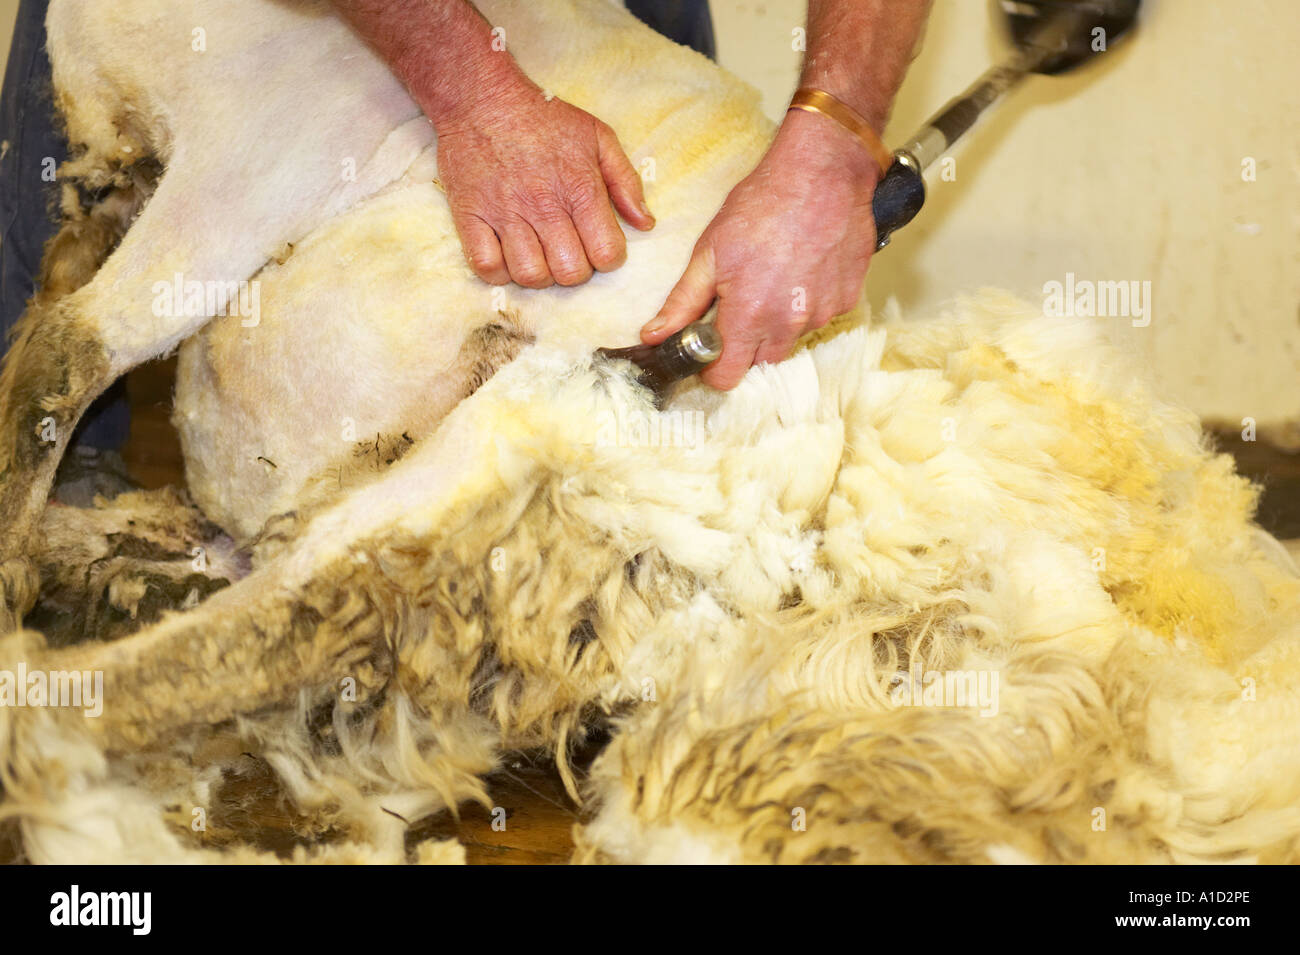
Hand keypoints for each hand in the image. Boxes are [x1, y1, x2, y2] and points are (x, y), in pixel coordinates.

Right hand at [435, 82, 654, 287]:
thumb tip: (645, 224)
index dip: (608, 257)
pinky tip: (507, 257)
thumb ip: (626, 181)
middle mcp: (543, 204)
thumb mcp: (598, 137)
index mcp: (579, 187)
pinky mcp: (470, 216)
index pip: (606, 253)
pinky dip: (500, 272)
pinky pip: (486, 267)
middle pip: (569, 272)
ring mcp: (504, 212)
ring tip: (539, 255)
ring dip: (540, 275)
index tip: (598, 245)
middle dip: (575, 270)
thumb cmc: (544, 119)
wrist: (482, 99)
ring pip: (530, 276)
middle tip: (568, 251)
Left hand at [640, 108, 879, 388]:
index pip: (727, 377)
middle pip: (761, 362)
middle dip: (747, 344)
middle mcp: (789, 323)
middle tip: (742, 303)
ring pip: (792, 340)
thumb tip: (654, 336)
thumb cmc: (763, 204)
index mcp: (749, 315)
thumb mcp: (710, 251)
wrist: (822, 172)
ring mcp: (823, 313)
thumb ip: (682, 302)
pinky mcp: (847, 299)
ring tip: (774, 279)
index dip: (713, 368)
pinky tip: (801, 271)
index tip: (709, 349)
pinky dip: (808, 304)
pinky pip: (821, 318)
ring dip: (779, 323)